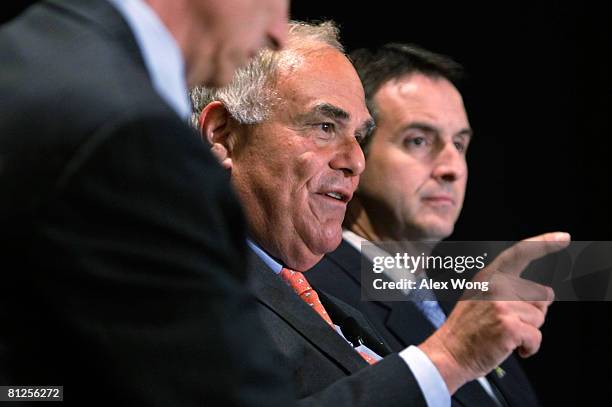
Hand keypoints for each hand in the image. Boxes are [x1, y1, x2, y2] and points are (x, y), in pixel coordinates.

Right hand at [418, 231, 569, 393]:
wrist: (448, 353)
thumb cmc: (467, 330)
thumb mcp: (480, 298)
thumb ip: (508, 289)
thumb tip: (547, 294)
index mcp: (489, 276)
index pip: (520, 253)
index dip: (544, 244)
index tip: (565, 237)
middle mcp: (496, 285)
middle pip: (541, 295)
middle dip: (533, 313)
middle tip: (507, 323)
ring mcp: (502, 304)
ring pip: (540, 317)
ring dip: (529, 331)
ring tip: (504, 335)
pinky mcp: (509, 325)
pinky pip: (537, 337)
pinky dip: (529, 348)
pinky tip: (511, 348)